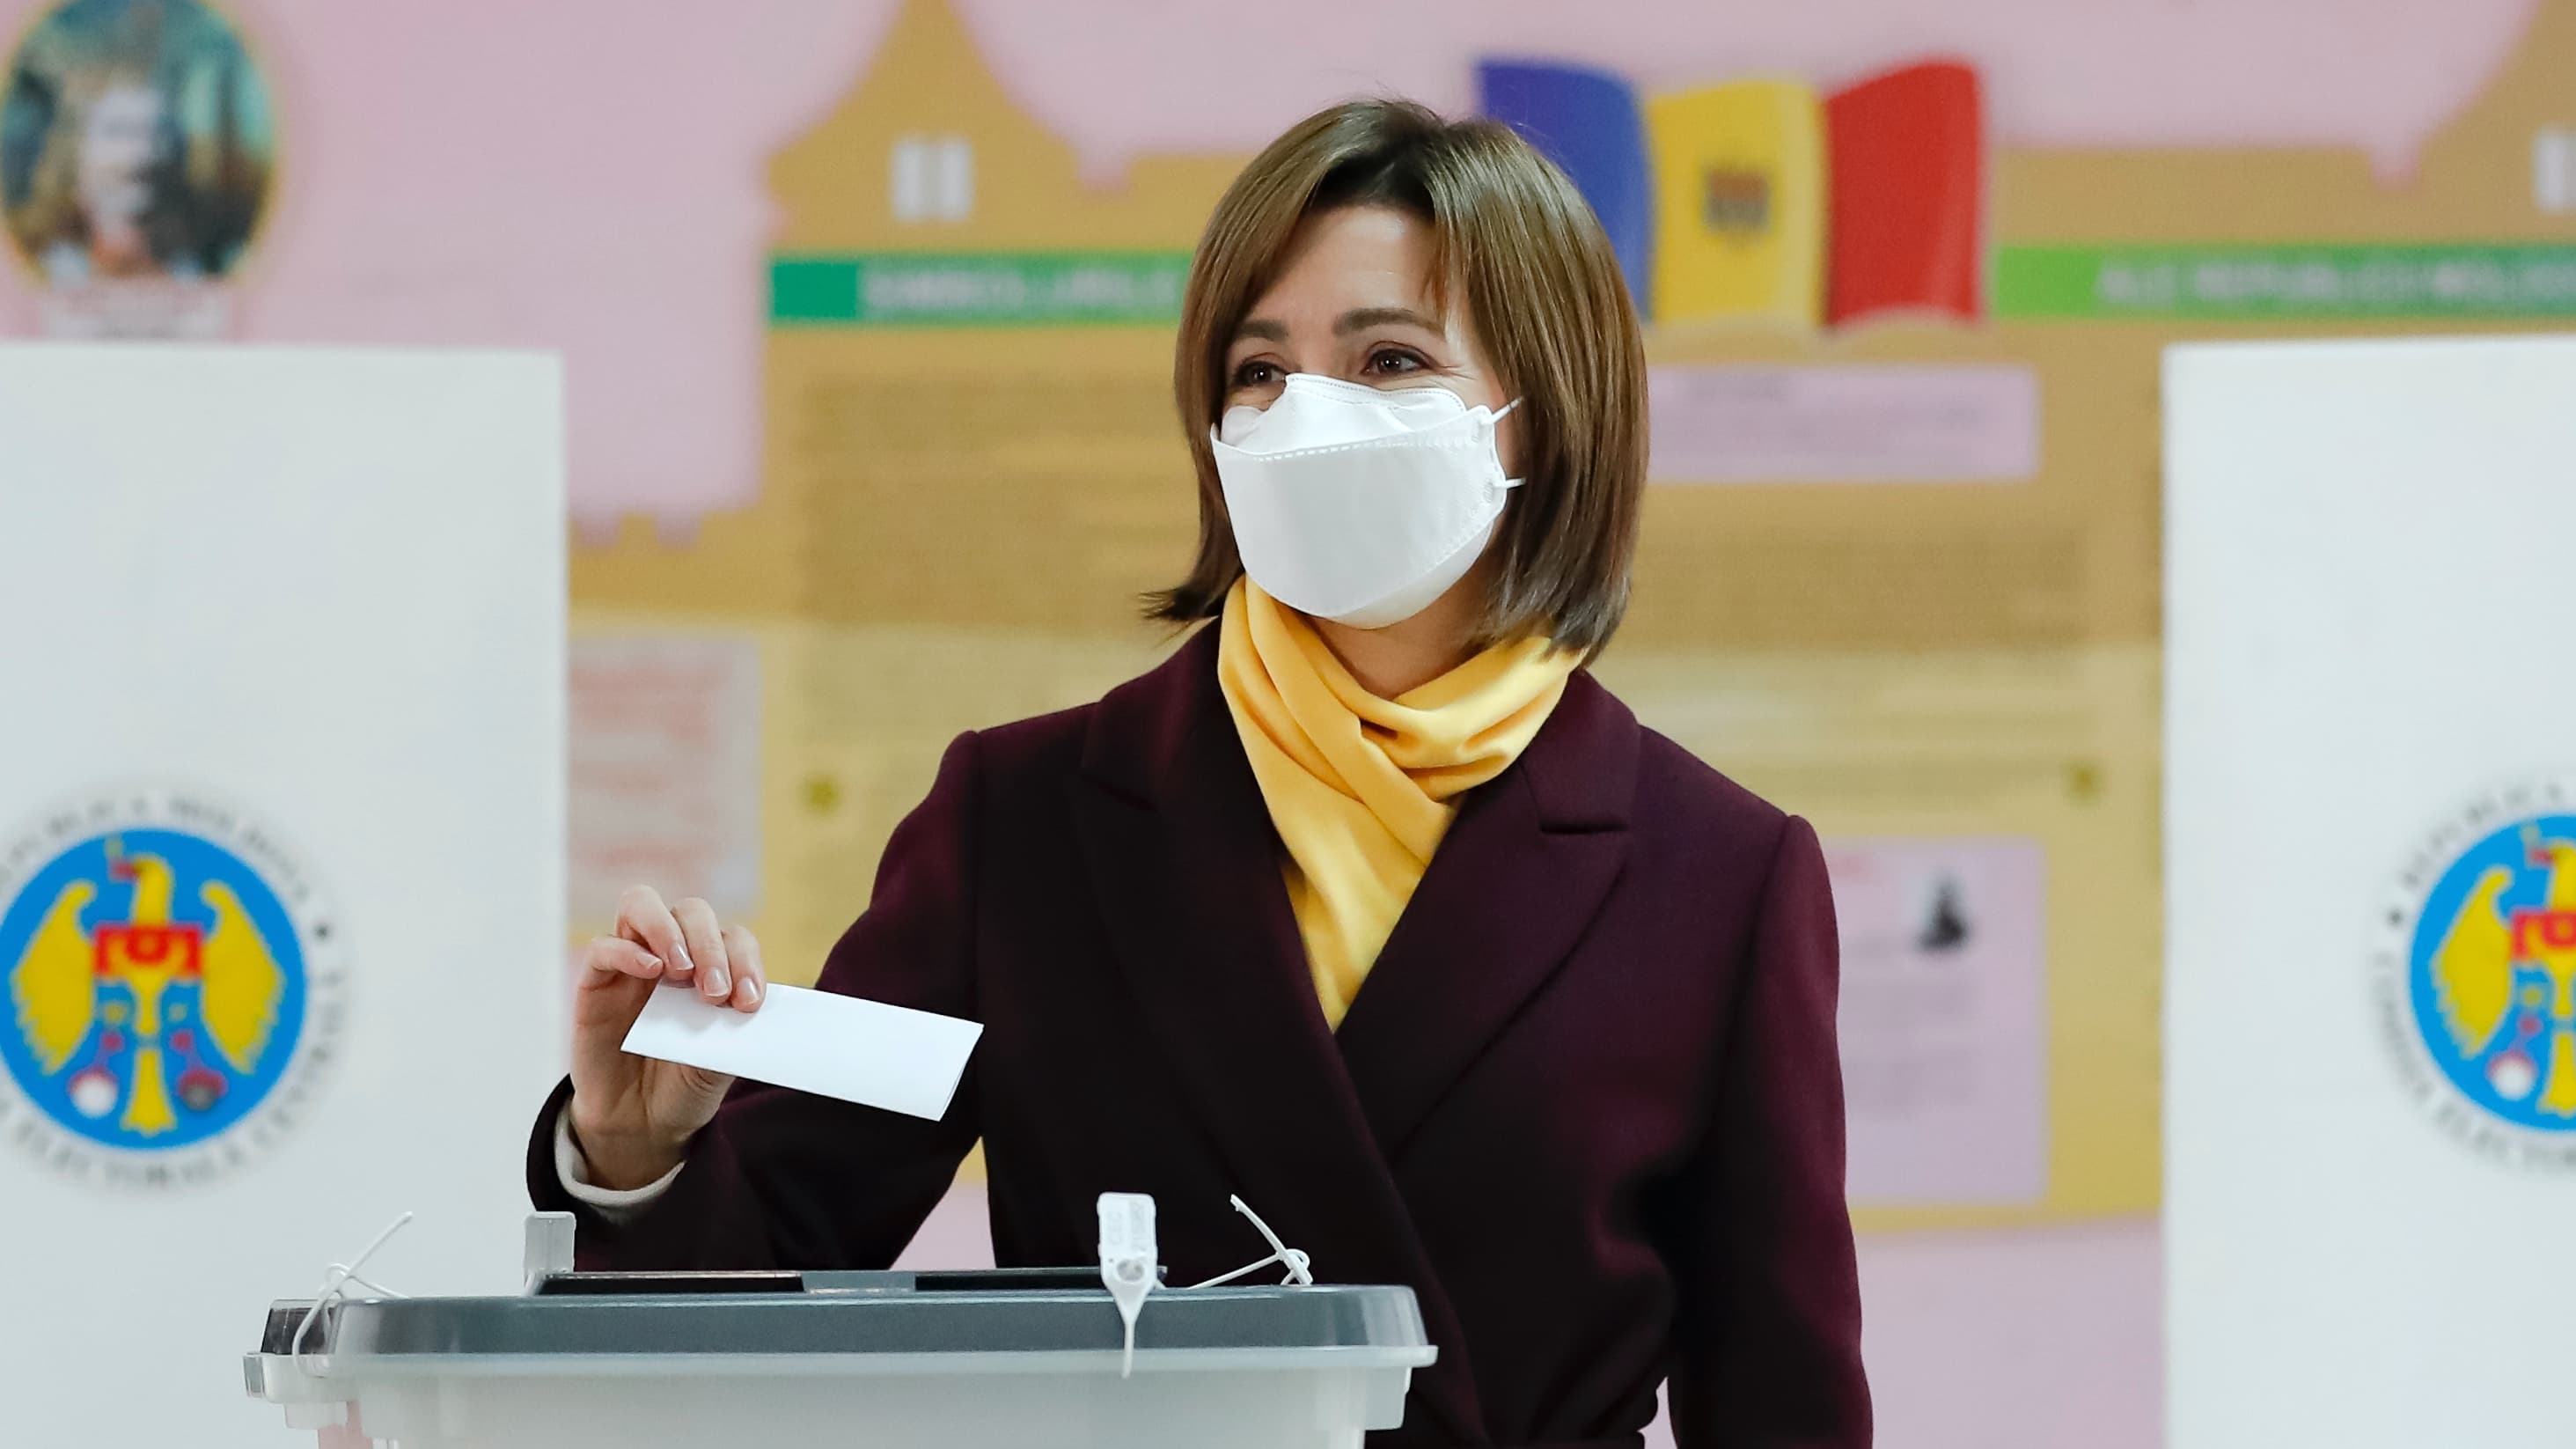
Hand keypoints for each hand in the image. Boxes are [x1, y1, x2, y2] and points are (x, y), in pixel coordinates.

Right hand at [567, 886, 768, 1189]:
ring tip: (682, 970)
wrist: (642, 1121)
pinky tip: (650, 971)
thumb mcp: (719, 1060)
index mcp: (712, 968)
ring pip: (642, 905)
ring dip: (668, 930)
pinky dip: (628, 951)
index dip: (745, 960)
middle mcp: (672, 956)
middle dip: (709, 945)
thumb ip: (730, 1028)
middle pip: (692, 912)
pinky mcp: (596, 982)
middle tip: (714, 992)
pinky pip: (604, 947)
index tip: (748, 1003)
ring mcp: (632, 964)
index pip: (733, 937)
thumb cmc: (685, 1083)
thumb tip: (746, 1003)